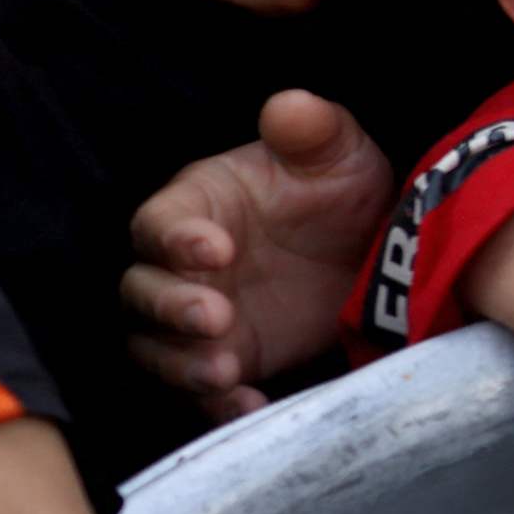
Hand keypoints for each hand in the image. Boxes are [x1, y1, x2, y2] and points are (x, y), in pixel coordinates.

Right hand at [119, 91, 391, 423]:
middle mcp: (179, 268)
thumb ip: (313, 130)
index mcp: (194, 208)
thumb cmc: (338, 190)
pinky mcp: (224, 360)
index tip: (218, 248)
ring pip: (155, 347)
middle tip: (216, 317)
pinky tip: (249, 408)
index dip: (178, 238)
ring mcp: (194, 320)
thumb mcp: (339, 154)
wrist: (371, 250)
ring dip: (183, 364)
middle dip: (172, 307)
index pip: (160, 223)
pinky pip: (201, 393)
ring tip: (225, 371)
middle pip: (142, 292)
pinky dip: (218, 405)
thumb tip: (289, 104)